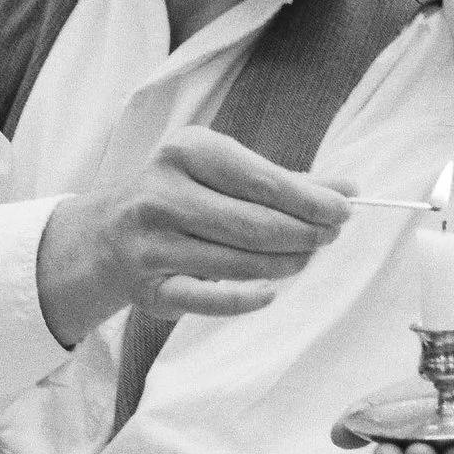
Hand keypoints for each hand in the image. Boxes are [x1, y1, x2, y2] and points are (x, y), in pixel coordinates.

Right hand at [37, 127, 351, 343]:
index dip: (310, 200)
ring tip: (304, 258)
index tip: (344, 210)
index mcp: (184, 152)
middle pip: (255, 224)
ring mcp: (153, 246)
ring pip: (239, 263)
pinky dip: (248, 298)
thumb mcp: (220, 170)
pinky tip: (271, 290)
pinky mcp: (151, 290)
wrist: (105, 234)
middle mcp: (162, 196)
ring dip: (286, 265)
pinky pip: (210, 301)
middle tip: (329, 237)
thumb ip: (284, 180)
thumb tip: (348, 189)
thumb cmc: (179, 194)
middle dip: (304, 234)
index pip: (262, 179)